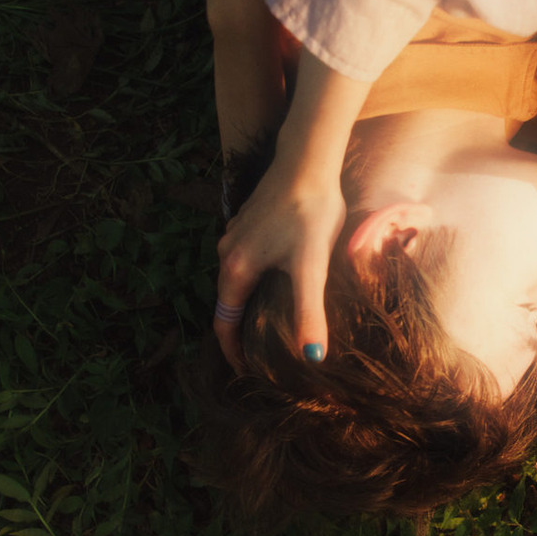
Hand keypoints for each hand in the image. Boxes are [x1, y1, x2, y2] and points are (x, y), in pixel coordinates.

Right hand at [214, 152, 344, 369]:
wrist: (308, 160)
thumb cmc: (309, 212)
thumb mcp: (310, 267)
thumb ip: (308, 312)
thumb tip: (312, 357)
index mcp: (235, 269)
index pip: (224, 323)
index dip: (234, 352)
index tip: (250, 375)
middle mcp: (227, 253)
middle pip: (229, 303)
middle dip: (244, 332)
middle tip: (266, 357)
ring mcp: (238, 235)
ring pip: (239, 281)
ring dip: (252, 305)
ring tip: (274, 326)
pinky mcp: (252, 221)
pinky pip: (249, 261)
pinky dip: (260, 280)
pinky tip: (283, 284)